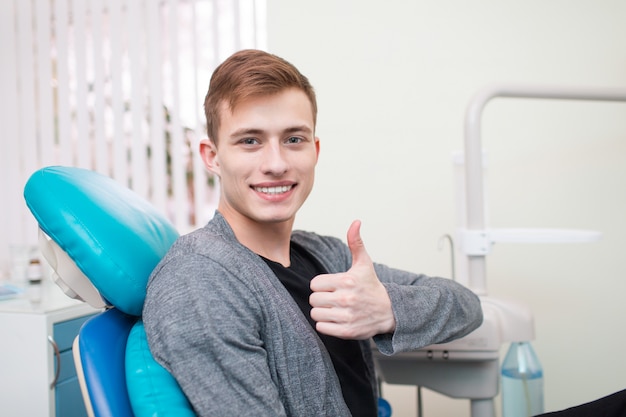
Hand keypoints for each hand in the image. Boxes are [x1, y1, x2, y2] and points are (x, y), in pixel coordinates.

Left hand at [309, 220, 395, 338]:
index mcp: (347, 280)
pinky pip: (321, 328)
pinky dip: (325, 325)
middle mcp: (346, 299)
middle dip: (320, 298)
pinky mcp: (347, 331)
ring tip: (334, 309)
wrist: (389, 311)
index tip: (331, 286)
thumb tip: (355, 222)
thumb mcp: (364, 263)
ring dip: (322, 312)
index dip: (321, 285)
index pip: (315, 284)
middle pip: (313, 299)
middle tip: (332, 298)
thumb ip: (355, 243)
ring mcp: (347, 316)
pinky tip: (336, 319)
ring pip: (315, 314)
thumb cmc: (371, 286)